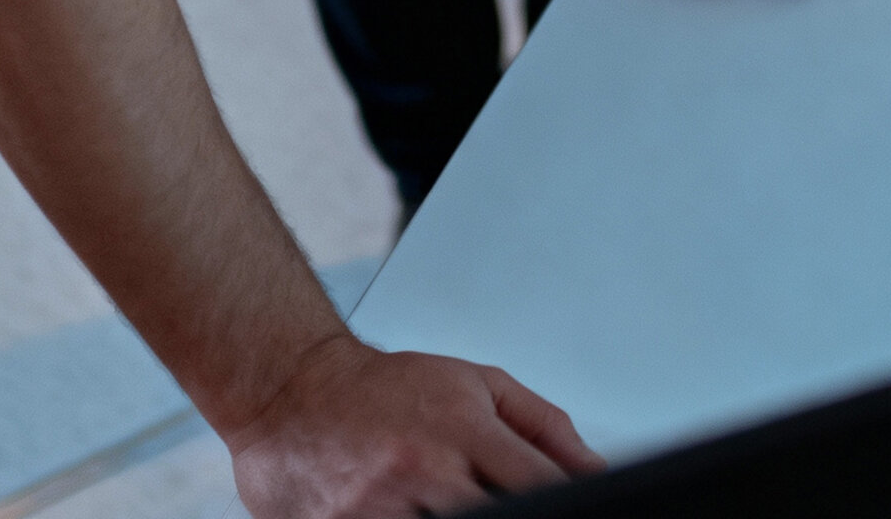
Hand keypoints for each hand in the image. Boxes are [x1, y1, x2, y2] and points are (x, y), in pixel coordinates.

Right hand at [230, 331, 597, 515]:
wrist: (295, 392)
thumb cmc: (390, 390)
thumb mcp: (476, 385)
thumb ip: (541, 425)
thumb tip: (595, 467)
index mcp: (463, 427)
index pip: (538, 481)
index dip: (566, 501)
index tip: (586, 512)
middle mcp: (425, 469)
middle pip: (498, 515)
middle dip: (515, 516)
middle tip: (516, 510)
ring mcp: (381, 508)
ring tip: (461, 505)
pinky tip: (428, 513)